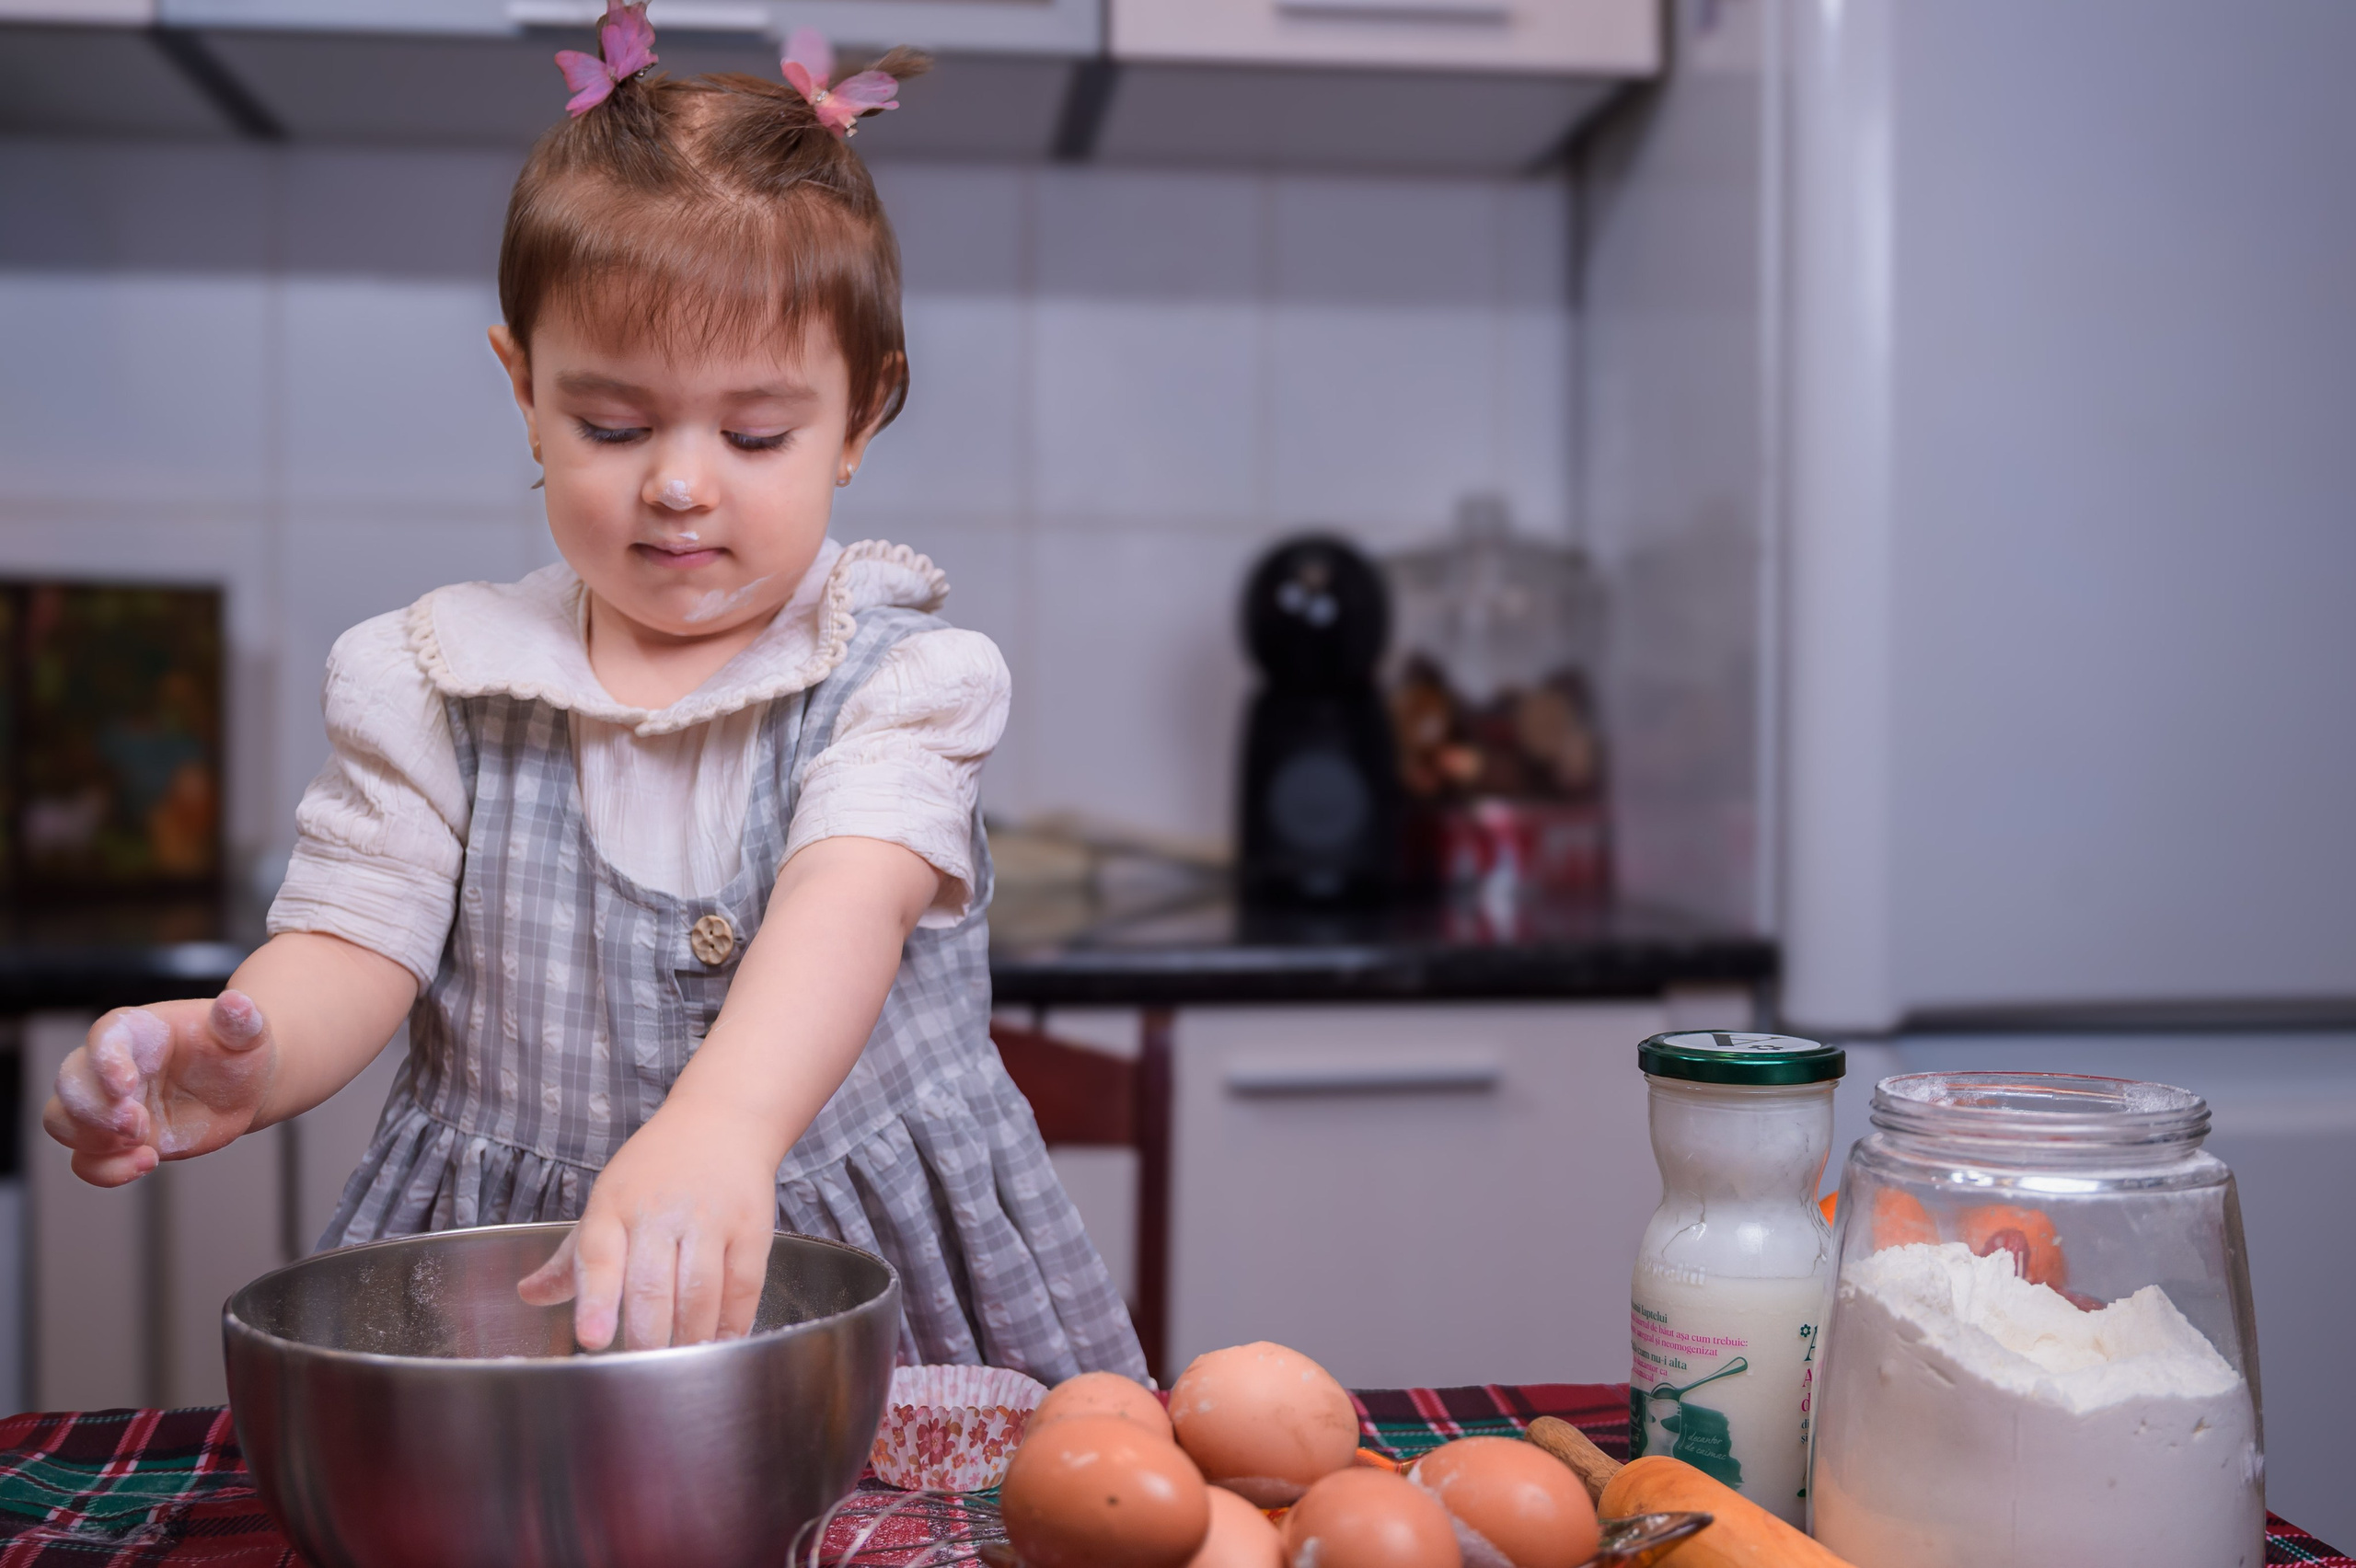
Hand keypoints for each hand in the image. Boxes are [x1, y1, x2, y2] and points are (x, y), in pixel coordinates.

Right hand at [43, 992, 275, 1186]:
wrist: (239, 1089)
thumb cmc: (236, 1052)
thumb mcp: (247, 1033)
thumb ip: (240, 1020)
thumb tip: (238, 1001)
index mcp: (137, 1031)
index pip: (103, 1038)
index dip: (105, 1061)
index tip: (125, 1085)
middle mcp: (110, 1067)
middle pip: (70, 1083)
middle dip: (96, 1110)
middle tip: (139, 1126)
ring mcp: (107, 1105)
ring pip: (61, 1120)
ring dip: (91, 1139)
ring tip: (143, 1146)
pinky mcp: (113, 1140)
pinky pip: (83, 1160)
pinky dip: (104, 1170)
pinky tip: (148, 1164)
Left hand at [517, 1104, 777, 1349]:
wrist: (722, 1119)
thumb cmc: (655, 1169)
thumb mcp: (607, 1201)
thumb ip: (571, 1258)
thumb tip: (528, 1295)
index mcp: (614, 1206)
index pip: (600, 1257)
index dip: (597, 1301)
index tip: (592, 1338)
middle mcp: (660, 1211)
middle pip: (652, 1286)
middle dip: (647, 1337)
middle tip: (641, 1370)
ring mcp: (709, 1218)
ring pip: (699, 1293)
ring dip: (689, 1337)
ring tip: (679, 1363)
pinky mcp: (751, 1226)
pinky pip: (743, 1287)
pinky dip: (732, 1323)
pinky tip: (719, 1342)